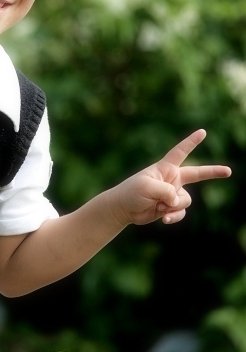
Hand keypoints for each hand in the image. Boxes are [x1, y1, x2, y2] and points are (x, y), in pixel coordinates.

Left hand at [111, 129, 230, 225]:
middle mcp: (172, 179)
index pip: (180, 151)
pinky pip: (181, 212)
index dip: (191, 142)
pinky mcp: (170, 206)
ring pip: (186, 199)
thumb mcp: (147, 187)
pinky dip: (173, 216)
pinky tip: (163, 219)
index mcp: (165, 167)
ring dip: (173, 206)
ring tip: (159, 206)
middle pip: (197, 174)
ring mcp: (172, 193)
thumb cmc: (132, 192)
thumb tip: (177, 201)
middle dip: (213, 172)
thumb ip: (166, 191)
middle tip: (229, 171)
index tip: (202, 132)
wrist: (123, 208)